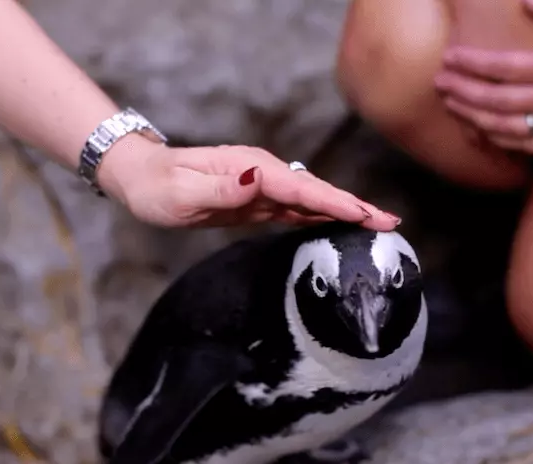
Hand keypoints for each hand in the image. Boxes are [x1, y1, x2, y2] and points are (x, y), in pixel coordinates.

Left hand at [97, 135, 401, 230]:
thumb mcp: (182, 192)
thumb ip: (222, 188)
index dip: (334, 201)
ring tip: (379, 225)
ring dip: (344, 211)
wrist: (141, 179)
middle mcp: (262, 174)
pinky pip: (295, 210)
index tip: (364, 215)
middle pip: (316, 191)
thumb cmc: (157, 186)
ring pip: (311, 200)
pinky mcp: (256, 202)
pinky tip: (339, 225)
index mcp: (250, 169)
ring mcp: (261, 186)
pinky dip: (320, 216)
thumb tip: (259, 180)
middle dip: (353, 206)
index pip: (301, 187)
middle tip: (391, 223)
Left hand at [433, 0, 532, 153]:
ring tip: (450, 102)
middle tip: (440, 82)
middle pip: (496, 100)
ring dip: (471, 116)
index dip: (473, 63)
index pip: (504, 67)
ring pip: (502, 126)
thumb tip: (525, 0)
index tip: (450, 57)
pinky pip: (518, 144)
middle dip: (462, 91)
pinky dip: (492, 137)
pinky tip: (474, 125)